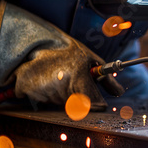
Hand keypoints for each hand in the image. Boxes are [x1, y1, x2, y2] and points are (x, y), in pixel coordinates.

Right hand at [0, 1, 123, 110]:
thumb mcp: (90, 59)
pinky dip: (44, 93)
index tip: (97, 100)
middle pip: (78, 106)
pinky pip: (43, 100)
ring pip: (60, 104)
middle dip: (79, 95)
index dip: (98, 103)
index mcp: (80, 80)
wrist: (34, 40)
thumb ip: (107, 78)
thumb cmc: (67, 50)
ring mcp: (44, 92)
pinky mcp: (27, 92)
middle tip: (72, 79)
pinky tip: (46, 79)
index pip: (96, 106)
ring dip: (62, 94)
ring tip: (58, 76)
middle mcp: (61, 89)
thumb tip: (119, 92)